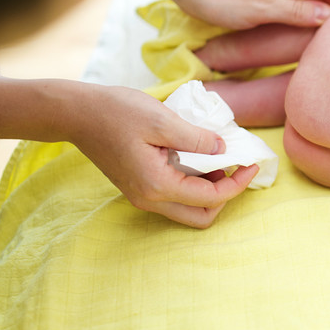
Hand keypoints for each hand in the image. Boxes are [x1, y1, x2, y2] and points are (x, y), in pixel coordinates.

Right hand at [68, 85, 257, 227]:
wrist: (77, 113)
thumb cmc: (116, 112)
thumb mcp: (162, 120)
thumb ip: (197, 138)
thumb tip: (224, 148)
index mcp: (158, 186)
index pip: (211, 198)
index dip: (238, 183)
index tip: (253, 163)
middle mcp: (150, 200)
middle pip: (202, 217)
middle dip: (226, 195)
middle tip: (236, 166)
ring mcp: (142, 197)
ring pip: (189, 209)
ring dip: (210, 190)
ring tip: (218, 158)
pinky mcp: (139, 188)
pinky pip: (175, 197)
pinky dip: (194, 184)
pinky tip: (198, 158)